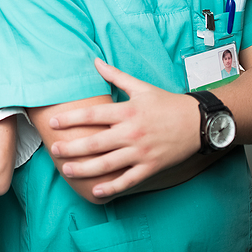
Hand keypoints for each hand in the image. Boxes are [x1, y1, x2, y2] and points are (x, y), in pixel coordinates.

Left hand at [49, 58, 201, 197]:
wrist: (199, 122)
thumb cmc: (167, 103)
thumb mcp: (141, 87)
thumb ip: (115, 75)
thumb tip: (95, 60)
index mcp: (127, 111)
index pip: (92, 115)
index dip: (70, 119)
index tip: (53, 122)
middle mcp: (132, 133)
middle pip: (95, 143)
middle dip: (72, 147)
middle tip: (54, 149)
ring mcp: (141, 152)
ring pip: (107, 164)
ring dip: (84, 169)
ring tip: (66, 170)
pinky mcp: (151, 167)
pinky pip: (128, 180)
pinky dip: (111, 187)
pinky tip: (96, 190)